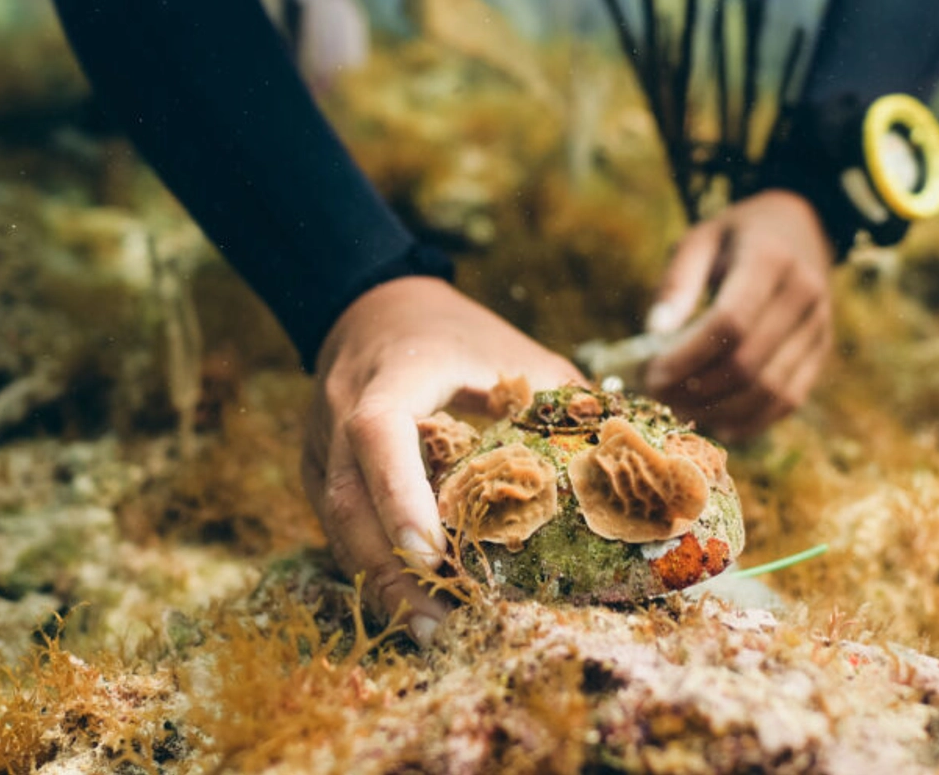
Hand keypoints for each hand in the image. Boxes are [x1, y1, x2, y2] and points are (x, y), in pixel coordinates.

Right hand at [303, 276, 581, 643]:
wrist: (374, 307)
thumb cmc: (456, 333)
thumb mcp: (511, 352)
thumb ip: (559, 400)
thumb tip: (620, 464)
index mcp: (391, 373)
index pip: (377, 432)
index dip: (399, 495)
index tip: (432, 556)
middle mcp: (340, 411)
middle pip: (348, 501)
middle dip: (391, 570)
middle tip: (441, 625)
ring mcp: (321, 446)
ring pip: (336, 526)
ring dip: (381, 583)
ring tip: (432, 630)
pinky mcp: (318, 472)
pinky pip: (337, 529)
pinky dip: (374, 569)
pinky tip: (412, 604)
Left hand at [643, 190, 833, 441]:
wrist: (800, 228)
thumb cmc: (736, 235)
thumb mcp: (700, 238)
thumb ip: (678, 281)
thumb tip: (655, 332)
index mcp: (771, 259)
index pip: (730, 322)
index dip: (688, 356)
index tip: (652, 372)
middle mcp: (804, 294)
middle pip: (749, 362)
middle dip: (698, 388)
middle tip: (658, 395)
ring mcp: (819, 326)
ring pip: (770, 389)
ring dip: (721, 409)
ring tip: (680, 409)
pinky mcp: (822, 351)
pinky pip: (790, 399)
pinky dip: (753, 421)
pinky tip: (717, 423)